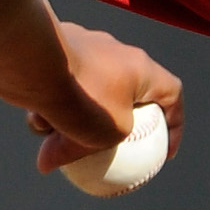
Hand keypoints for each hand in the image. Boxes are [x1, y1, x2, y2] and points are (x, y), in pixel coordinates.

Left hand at [15, 21, 184, 172]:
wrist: (35, 61)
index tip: (162, 151)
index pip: (172, 94)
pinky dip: (52, 104)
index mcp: (142, 69)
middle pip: (125, 96)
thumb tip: (50, 160)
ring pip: (88, 93)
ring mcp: (86, 49)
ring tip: (55, 140)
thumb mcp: (103, 137)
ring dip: (74, 121)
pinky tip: (35, 119)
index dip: (174, 125)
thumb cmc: (83, 98)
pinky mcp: (56, 51)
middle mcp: (118, 54)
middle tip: (107, 146)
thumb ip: (90, 152)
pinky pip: (62, 85)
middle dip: (112, 126)